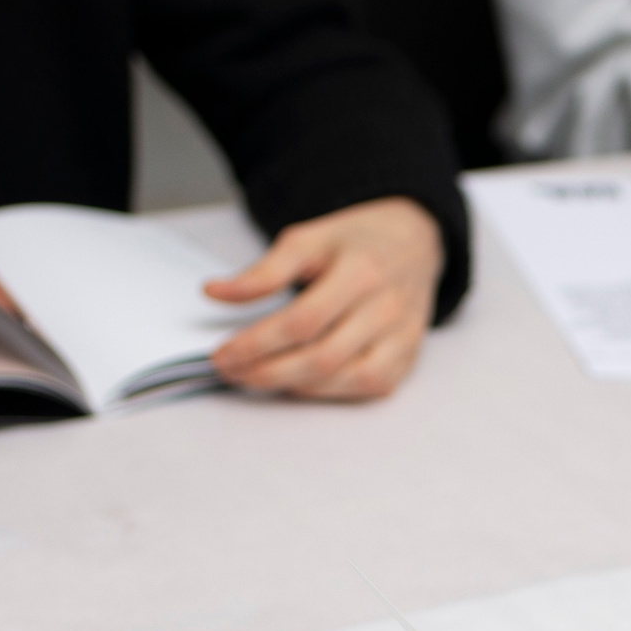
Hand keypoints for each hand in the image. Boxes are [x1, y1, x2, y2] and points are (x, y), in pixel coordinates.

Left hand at [205, 198, 443, 401]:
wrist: (414, 242)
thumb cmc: (359, 242)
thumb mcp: (308, 239)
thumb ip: (263, 271)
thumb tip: (216, 293)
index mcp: (360, 272)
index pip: (301, 322)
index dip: (256, 344)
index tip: (223, 354)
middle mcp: (386, 308)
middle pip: (320, 358)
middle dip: (267, 372)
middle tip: (232, 371)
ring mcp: (401, 338)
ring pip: (343, 379)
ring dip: (293, 386)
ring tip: (257, 376)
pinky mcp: (407, 359)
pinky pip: (365, 387)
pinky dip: (328, 391)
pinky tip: (300, 382)